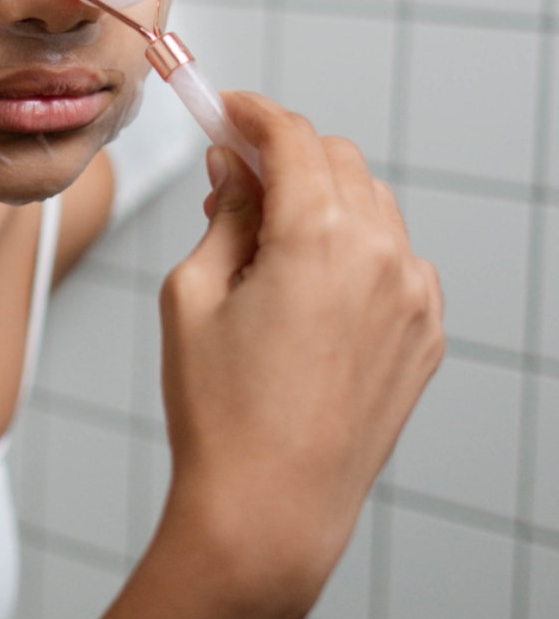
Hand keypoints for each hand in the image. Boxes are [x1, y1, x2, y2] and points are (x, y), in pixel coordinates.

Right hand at [158, 94, 443, 601]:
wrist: (269, 510)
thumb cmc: (221, 412)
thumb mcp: (193, 292)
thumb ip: (224, 212)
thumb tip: (234, 165)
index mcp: (318, 237)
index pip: (290, 136)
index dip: (251, 112)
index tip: (225, 109)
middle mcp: (380, 256)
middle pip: (335, 159)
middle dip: (283, 153)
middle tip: (231, 176)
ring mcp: (413, 297)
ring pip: (371, 203)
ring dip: (322, 196)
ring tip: (267, 238)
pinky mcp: (425, 334)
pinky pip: (394, 256)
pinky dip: (356, 245)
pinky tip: (309, 282)